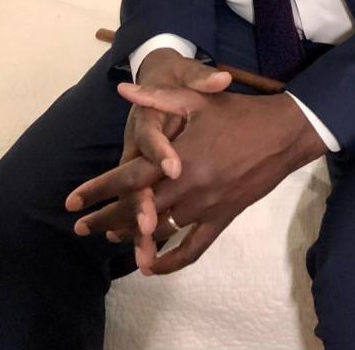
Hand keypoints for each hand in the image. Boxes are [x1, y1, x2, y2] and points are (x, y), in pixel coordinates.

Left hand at [66, 84, 327, 274]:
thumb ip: (157, 98)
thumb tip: (122, 90)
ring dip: (133, 236)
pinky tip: (151, 265)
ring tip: (110, 237)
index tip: (71, 202)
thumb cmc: (238, 112)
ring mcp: (206, 207)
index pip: (129, 178)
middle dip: (106, 219)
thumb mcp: (196, 100)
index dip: (98, 190)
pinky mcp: (223, 218)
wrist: (283, 132)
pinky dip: (170, 261)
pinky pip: (193, 248)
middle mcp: (189, 187)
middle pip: (139, 210)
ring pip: (161, 230)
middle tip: (81, 228)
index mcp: (179, 157)